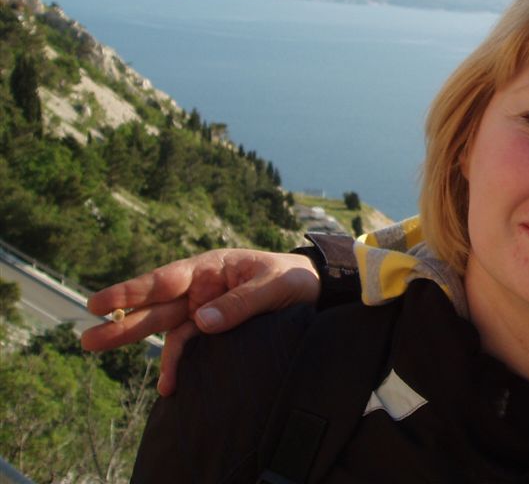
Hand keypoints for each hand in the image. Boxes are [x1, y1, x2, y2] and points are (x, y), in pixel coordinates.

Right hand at [81, 248, 319, 395]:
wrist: (317, 291)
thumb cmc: (294, 278)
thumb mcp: (273, 285)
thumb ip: (239, 303)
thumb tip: (200, 323)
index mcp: (212, 267)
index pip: (166, 279)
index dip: (132, 292)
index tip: (100, 303)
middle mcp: (200, 288)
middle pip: (156, 306)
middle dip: (122, 322)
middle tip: (86, 339)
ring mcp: (203, 311)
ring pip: (165, 329)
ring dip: (137, 343)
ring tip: (104, 357)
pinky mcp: (213, 332)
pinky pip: (188, 348)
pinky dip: (177, 365)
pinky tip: (169, 385)